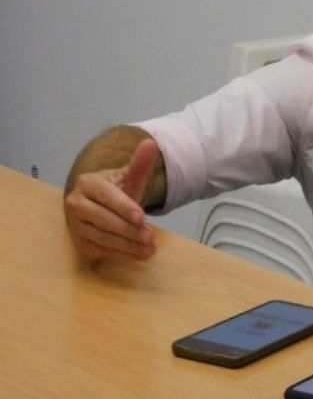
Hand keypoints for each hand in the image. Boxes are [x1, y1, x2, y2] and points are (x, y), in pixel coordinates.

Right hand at [63, 139, 159, 260]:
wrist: (101, 202)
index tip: (142, 218)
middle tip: (151, 238)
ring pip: (102, 238)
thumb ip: (139, 164)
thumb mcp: (128, 177)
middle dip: (129, 230)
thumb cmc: (116, 189)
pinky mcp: (79, 242)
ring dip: (127, 246)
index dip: (125, 208)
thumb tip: (150, 143)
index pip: (107, 197)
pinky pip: (101, 250)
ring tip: (150, 250)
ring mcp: (75, 225)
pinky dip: (121, 254)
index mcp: (87, 183)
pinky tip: (139, 255)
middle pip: (104, 220)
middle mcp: (75, 203)